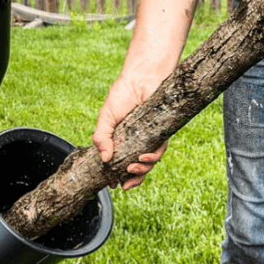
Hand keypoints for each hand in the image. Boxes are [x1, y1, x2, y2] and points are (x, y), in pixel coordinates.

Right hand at [92, 71, 168, 189]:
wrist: (141, 78)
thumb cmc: (122, 95)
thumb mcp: (106, 118)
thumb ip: (101, 137)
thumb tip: (104, 159)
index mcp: (123, 140)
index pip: (121, 163)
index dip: (118, 177)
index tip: (112, 185)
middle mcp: (137, 142)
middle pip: (137, 168)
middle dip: (132, 180)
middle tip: (124, 185)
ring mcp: (150, 139)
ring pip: (149, 163)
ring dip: (141, 171)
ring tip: (131, 170)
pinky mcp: (162, 134)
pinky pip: (159, 151)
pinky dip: (151, 159)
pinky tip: (142, 159)